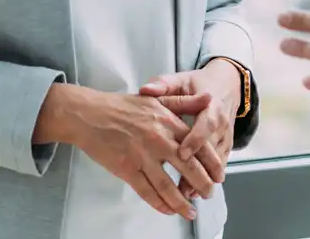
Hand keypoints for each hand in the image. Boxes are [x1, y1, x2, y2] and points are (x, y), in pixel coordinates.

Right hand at [36, 84, 214, 220]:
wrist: (90, 114)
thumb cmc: (123, 106)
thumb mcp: (157, 98)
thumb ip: (185, 102)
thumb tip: (210, 98)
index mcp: (168, 121)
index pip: (197, 145)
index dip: (211, 162)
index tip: (220, 174)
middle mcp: (158, 139)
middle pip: (188, 167)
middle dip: (203, 184)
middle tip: (210, 194)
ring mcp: (141, 156)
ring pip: (167, 185)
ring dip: (182, 201)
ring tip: (191, 211)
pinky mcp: (126, 169)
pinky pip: (146, 192)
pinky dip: (159, 204)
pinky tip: (168, 210)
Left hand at [140, 61, 241, 197]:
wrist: (226, 85)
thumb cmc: (198, 84)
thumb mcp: (180, 80)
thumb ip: (163, 85)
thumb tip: (146, 90)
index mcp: (210, 104)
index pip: (205, 124)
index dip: (195, 140)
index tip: (181, 153)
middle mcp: (221, 122)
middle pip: (213, 149)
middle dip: (202, 170)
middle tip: (186, 189)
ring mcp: (225, 135)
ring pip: (217, 161)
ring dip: (204, 179)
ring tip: (190, 196)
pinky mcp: (226, 145)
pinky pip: (219, 164)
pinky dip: (207, 178)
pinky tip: (195, 192)